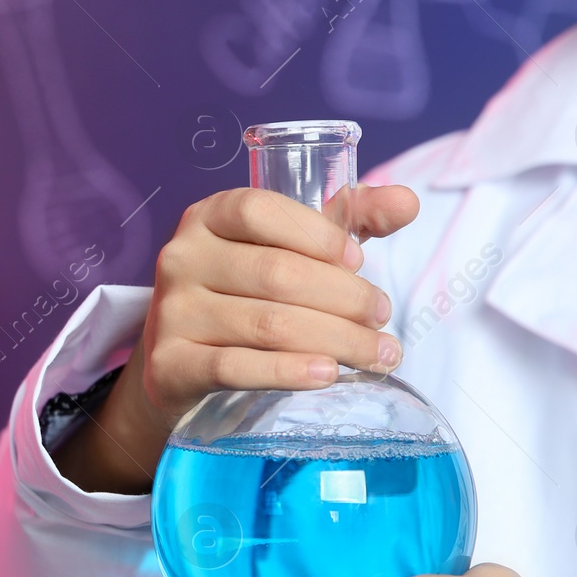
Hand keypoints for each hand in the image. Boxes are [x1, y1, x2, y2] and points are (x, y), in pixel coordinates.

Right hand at [53, 184, 418, 493]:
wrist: (179, 368)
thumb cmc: (244, 298)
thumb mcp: (288, 250)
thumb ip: (345, 222)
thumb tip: (407, 202)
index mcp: (207, 218)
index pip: (260, 210)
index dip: (316, 235)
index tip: (359, 262)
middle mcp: (181, 258)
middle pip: (275, 272)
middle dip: (344, 298)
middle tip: (381, 319)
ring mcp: (171, 313)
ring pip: (266, 323)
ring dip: (335, 340)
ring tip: (376, 354)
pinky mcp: (170, 366)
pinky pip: (235, 367)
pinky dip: (287, 371)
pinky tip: (327, 374)